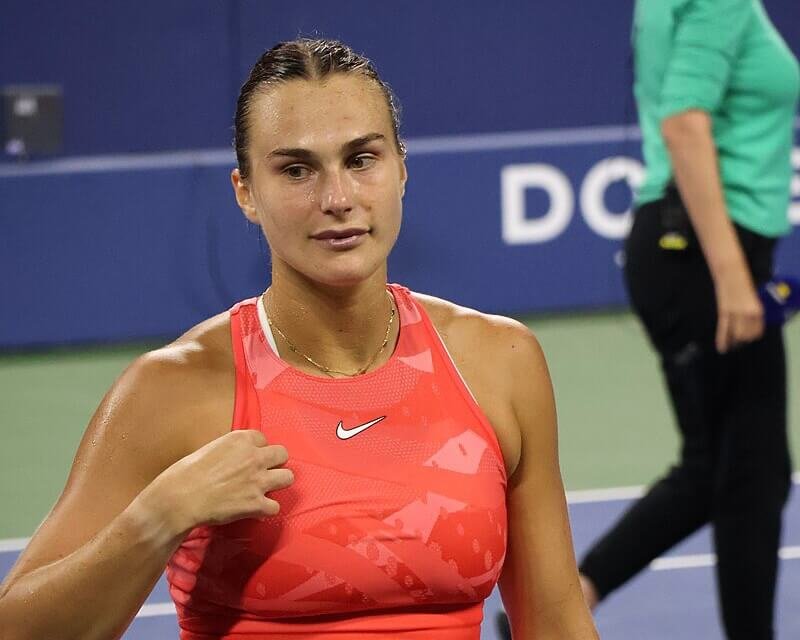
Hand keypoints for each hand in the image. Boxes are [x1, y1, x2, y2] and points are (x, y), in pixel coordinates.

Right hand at [137, 430, 293, 535]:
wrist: (179, 499)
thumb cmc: (186, 473)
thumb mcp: (210, 449)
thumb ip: (230, 451)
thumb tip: (234, 458)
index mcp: (241, 439)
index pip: (263, 439)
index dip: (256, 450)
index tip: (247, 459)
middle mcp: (254, 456)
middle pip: (282, 454)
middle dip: (274, 463)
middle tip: (262, 472)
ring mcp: (258, 480)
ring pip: (288, 478)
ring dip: (277, 483)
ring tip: (265, 490)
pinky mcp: (256, 503)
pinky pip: (275, 506)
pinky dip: (266, 510)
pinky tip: (256, 510)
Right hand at [713, 266, 763, 352]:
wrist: (731, 271)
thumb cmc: (742, 282)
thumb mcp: (751, 299)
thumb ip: (750, 311)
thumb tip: (747, 323)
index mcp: (757, 310)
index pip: (757, 330)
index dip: (753, 336)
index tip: (749, 339)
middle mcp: (748, 313)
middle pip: (746, 335)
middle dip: (742, 341)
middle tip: (738, 343)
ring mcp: (735, 312)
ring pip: (735, 334)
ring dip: (733, 342)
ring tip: (730, 344)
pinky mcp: (724, 310)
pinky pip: (723, 328)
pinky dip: (722, 339)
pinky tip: (721, 347)